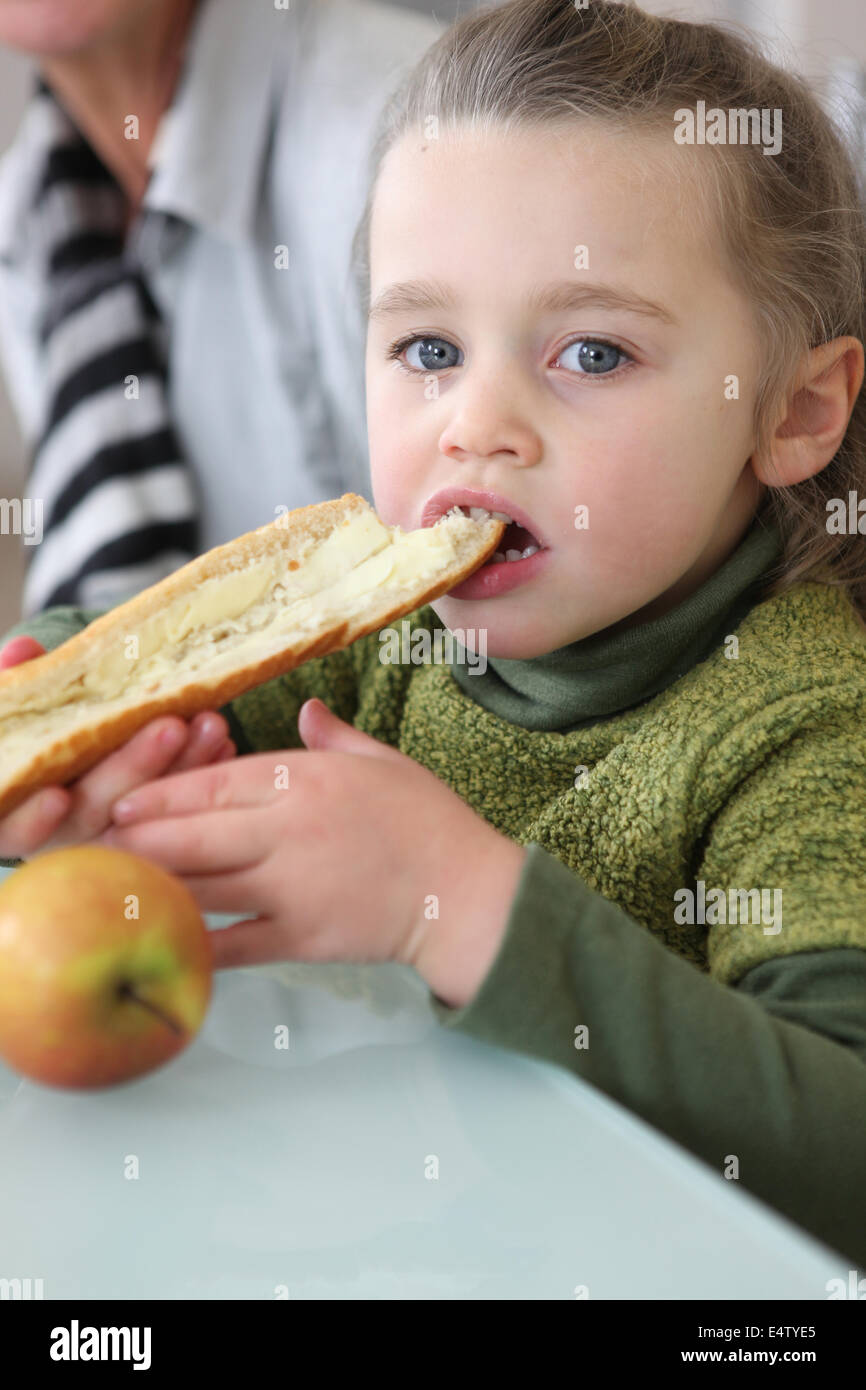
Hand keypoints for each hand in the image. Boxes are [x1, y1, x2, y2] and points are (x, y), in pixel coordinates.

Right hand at [0, 635, 237, 861]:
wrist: (69, 744)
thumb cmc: (31, 730)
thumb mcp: (15, 707)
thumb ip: (13, 682)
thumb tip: (22, 649)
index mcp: (15, 813)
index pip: (16, 829)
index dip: (33, 819)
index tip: (58, 796)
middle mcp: (62, 834)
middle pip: (95, 812)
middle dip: (135, 766)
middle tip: (172, 725)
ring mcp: (111, 835)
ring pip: (149, 813)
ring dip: (182, 767)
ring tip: (213, 724)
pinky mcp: (157, 830)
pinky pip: (182, 808)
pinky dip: (202, 774)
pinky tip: (225, 745)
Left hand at [98, 698, 526, 1006]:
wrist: (468, 893)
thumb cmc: (430, 821)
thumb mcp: (383, 763)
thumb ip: (334, 738)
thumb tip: (308, 709)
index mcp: (306, 780)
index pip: (218, 782)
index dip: (163, 792)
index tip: (122, 800)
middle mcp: (290, 830)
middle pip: (195, 835)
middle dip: (140, 841)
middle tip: (96, 846)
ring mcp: (292, 887)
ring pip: (203, 887)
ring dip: (153, 888)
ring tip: (108, 890)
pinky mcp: (301, 937)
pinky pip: (236, 943)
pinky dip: (196, 945)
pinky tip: (160, 944)